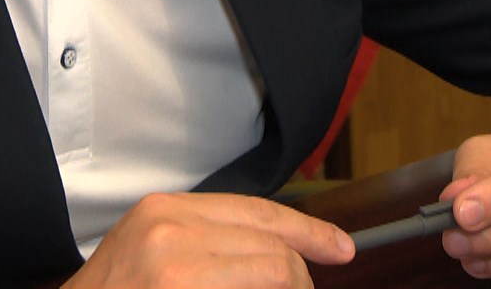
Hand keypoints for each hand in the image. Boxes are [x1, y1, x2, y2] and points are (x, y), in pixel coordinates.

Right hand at [64, 192, 352, 287]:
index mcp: (165, 211)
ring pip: (277, 273)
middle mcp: (172, 232)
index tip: (339, 247)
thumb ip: (206, 241)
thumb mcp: (151, 249)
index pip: (258, 211)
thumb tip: (278, 252)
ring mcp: (177, 270)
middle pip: (275, 248)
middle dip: (297, 279)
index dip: (307, 230)